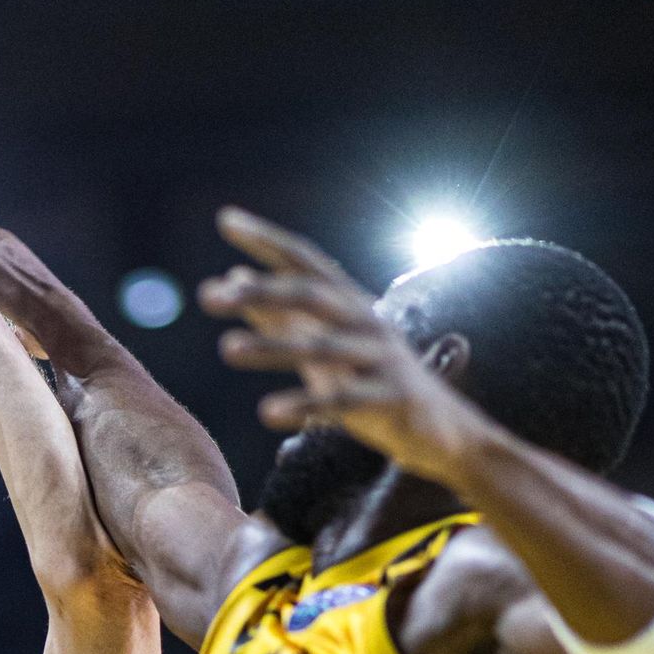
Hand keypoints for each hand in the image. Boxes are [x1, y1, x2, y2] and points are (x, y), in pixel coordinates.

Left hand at [200, 208, 481, 485]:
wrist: (443, 433)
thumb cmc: (374, 384)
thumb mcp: (323, 348)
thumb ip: (280, 315)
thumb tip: (233, 277)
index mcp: (350, 304)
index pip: (306, 262)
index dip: (268, 241)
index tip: (226, 220)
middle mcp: (368, 322)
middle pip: (313, 296)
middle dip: (262, 291)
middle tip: (210, 296)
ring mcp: (383, 360)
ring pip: (324, 347)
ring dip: (272, 345)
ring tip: (226, 348)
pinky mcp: (392, 401)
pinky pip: (344, 401)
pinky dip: (305, 404)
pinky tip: (268, 412)